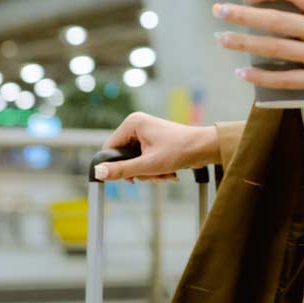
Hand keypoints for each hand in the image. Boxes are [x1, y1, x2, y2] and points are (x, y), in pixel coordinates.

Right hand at [97, 112, 217, 182]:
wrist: (205, 148)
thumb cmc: (179, 151)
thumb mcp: (148, 165)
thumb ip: (122, 170)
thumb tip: (97, 173)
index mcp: (132, 123)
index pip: (109, 148)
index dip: (116, 166)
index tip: (129, 179)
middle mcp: (137, 125)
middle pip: (123, 157)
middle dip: (139, 171)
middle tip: (153, 174)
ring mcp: (145, 133)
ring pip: (135, 162)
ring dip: (149, 173)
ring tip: (165, 174)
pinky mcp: (153, 142)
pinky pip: (145, 161)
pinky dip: (155, 170)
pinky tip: (168, 173)